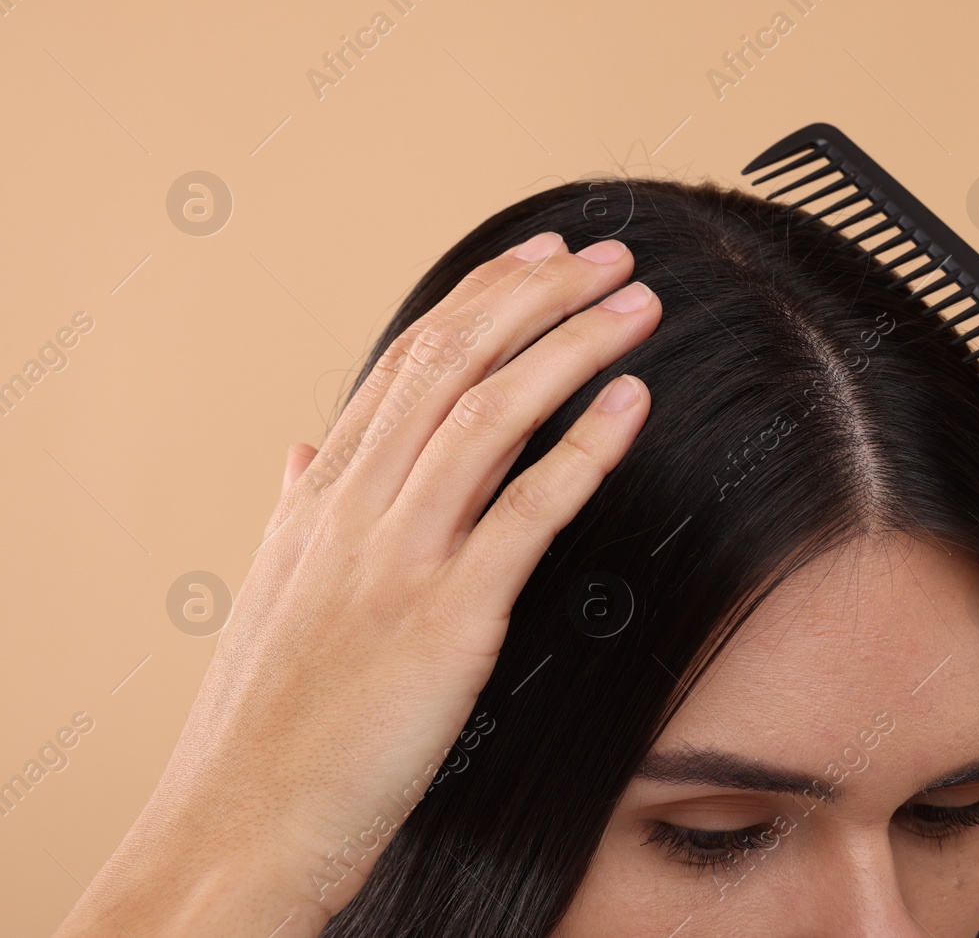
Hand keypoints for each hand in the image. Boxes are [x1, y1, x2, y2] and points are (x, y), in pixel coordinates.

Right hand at [56, 231, 658, 936]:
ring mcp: (398, 556)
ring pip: (490, 414)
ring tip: (635, 306)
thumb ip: (298, 509)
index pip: (407, 361)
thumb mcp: (273, 592)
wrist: (243, 822)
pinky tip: (631, 403)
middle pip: (453, 363)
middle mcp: (356, 506)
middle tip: (606, 256)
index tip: (536, 258)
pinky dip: (585, 447)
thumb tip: (306, 450)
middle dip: (538, 296)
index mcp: (323, 496)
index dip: (481, 298)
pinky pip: (526, 511)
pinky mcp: (447, 617)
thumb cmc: (268, 719)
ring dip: (571, 347)